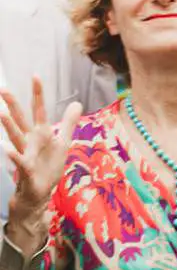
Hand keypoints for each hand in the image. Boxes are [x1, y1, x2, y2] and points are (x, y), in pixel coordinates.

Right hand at [0, 77, 82, 229]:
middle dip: (13, 105)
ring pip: (16, 137)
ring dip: (8, 126)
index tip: (35, 75)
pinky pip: (19, 161)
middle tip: (2, 89)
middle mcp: (30, 141)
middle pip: (21, 120)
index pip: (39, 110)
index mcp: (40, 134)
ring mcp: (26, 154)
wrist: (38, 193)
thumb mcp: (63, 142)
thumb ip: (69, 123)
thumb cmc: (48, 167)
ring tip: (0, 112)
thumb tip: (77, 102)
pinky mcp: (27, 170)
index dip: (38, 94)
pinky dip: (13, 155)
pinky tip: (5, 149)